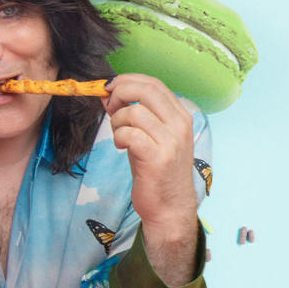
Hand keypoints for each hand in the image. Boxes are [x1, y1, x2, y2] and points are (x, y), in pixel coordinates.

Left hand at [103, 74, 197, 238]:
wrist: (170, 207)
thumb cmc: (156, 170)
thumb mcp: (150, 136)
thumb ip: (135, 114)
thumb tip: (108, 93)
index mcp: (180, 116)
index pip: (154, 83)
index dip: (127, 80)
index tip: (110, 88)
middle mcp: (180, 125)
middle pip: (145, 90)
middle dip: (119, 93)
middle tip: (109, 107)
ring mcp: (171, 141)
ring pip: (134, 112)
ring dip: (117, 121)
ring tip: (119, 135)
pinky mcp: (158, 158)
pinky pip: (129, 134)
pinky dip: (118, 137)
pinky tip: (121, 147)